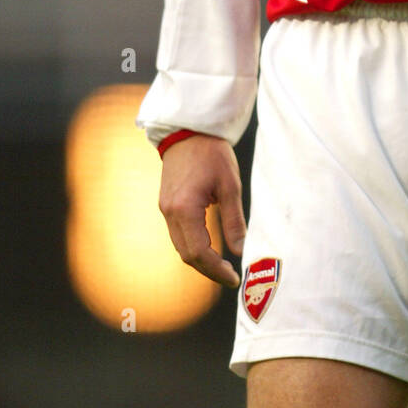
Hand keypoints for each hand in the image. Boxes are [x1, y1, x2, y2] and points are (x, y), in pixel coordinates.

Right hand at [158, 134, 245, 285]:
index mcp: (184, 209)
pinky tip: (211, 248)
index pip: (198, 253)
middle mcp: (170, 213)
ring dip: (201, 260)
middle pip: (187, 255)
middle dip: (209, 270)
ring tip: (223, 266)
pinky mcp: (167, 205)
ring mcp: (165, 210)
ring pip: (181, 247)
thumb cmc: (212, 154)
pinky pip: (178, 235)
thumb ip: (234, 220)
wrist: (188, 131)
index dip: (216, 270)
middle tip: (231, 276)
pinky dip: (194, 246)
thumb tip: (241, 250)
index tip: (234, 277)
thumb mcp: (230, 186)